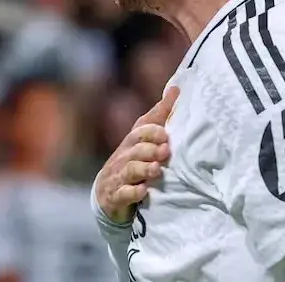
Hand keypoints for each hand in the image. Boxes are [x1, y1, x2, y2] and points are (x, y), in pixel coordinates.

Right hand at [95, 87, 178, 223]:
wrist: (107, 193)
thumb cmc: (132, 160)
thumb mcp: (144, 138)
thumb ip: (159, 116)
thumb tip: (177, 89)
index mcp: (132, 142)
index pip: (139, 132)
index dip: (151, 132)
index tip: (165, 134)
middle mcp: (123, 157)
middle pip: (135, 150)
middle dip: (150, 150)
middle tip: (166, 151)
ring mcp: (118, 177)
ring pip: (130, 170)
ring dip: (144, 169)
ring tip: (157, 170)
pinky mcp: (116, 196)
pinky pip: (123, 194)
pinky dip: (133, 192)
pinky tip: (144, 190)